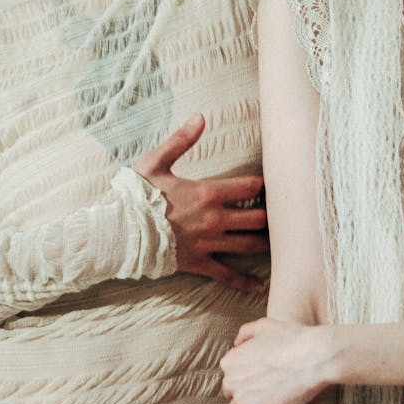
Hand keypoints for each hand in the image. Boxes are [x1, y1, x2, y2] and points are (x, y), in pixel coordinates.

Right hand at [135, 114, 267, 294]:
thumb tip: (200, 117)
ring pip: (248, 245)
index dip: (264, 184)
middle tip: (282, 212)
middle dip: (271, 214)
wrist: (120, 231)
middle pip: (257, 218)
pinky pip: (227, 275)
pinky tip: (260, 286)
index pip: (249, 187)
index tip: (273, 182)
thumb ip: (181, 139)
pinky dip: (244, 282)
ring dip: (265, 242)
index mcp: (207, 193)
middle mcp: (214, 219)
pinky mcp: (199, 263)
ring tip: (280, 241)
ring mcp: (208, 243)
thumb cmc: (137, 195)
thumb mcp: (157, 161)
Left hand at [220, 316, 329, 403]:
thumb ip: (245, 333)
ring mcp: (244, 399)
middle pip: (231, 392)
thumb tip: (236, 344)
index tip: (257, 373)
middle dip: (243, 391)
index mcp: (231, 360)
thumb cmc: (291, 338)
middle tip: (263, 387)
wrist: (313, 356)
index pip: (229, 372)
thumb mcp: (264, 325)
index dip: (244, 373)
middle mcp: (232, 380)